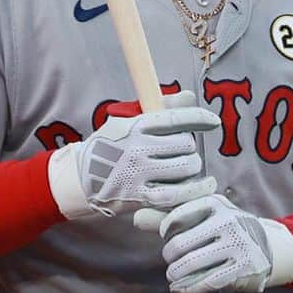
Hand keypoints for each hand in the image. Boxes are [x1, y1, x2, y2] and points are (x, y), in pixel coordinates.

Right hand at [48, 90, 220, 218]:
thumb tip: (189, 96)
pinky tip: (204, 185)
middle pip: (185, 144)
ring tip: (185, 167)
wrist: (79, 179)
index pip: (175, 117)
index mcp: (135, 125)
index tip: (213, 122)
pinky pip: (177, 194)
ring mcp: (139, 173)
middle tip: (180, 152)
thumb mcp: (127, 120)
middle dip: (188, 148)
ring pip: (185, 167)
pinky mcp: (140, 197)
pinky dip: (195, 190)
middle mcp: (138, 147)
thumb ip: (160, 108)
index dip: (199, 118)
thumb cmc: (109, 146)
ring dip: (191, 167)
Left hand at [136, 193, 292, 292]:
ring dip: (176, 273)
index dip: (165, 230)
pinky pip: (207, 281)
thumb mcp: (203, 215)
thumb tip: (136, 218)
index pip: (175, 217)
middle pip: (180, 244)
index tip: (167, 236)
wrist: (269, 246)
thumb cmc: (226, 227)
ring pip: (191, 264)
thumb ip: (170, 216)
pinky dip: (189, 288)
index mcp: (215, 203)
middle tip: (171, 260)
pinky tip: (181, 289)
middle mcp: (227, 221)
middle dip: (169, 256)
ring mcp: (236, 245)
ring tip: (173, 275)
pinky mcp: (242, 268)